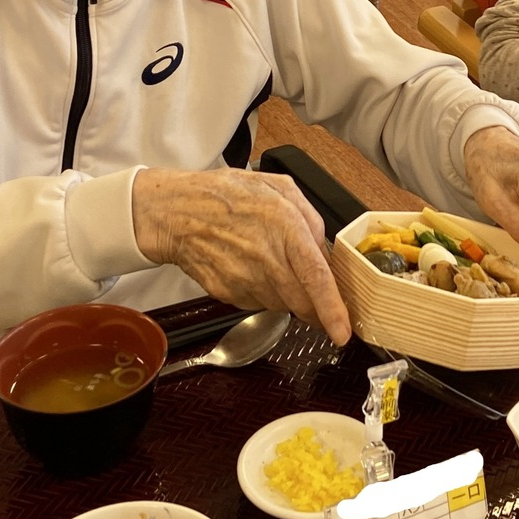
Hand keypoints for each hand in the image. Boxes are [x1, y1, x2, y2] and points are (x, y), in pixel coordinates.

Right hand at [132, 166, 350, 342]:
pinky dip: (264, 293)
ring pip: (281, 305)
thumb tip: (324, 249)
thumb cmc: (225, 194)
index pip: (316, 278)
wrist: (176, 211)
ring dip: (288, 296)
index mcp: (286, 227)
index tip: (342, 332)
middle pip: (301, 302)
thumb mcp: (279, 186)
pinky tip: (252, 268)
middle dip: (316, 310)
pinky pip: (257, 303)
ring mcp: (244, 280)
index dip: (332, 309)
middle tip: (320, 304)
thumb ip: (310, 217)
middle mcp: (266, 258)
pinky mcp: (227, 293)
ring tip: (271, 265)